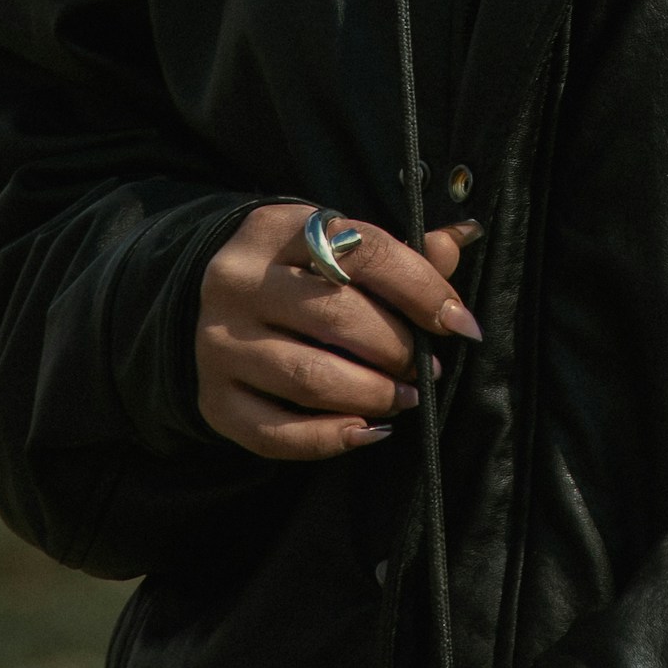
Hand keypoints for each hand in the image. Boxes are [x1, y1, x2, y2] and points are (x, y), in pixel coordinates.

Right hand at [196, 204, 481, 461]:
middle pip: (337, 319)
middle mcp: (238, 282)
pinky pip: (276, 433)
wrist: (206, 298)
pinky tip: (366, 430)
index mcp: (276, 229)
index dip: (423, 289)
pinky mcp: (213, 398)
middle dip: (399, 350)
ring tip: (405, 397)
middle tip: (427, 367)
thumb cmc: (297, 271)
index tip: (461, 324)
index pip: (364, 252)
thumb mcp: (338, 244)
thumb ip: (399, 252)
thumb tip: (460, 240)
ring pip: (309, 379)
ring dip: (373, 395)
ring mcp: (217, 342)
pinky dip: (330, 439)